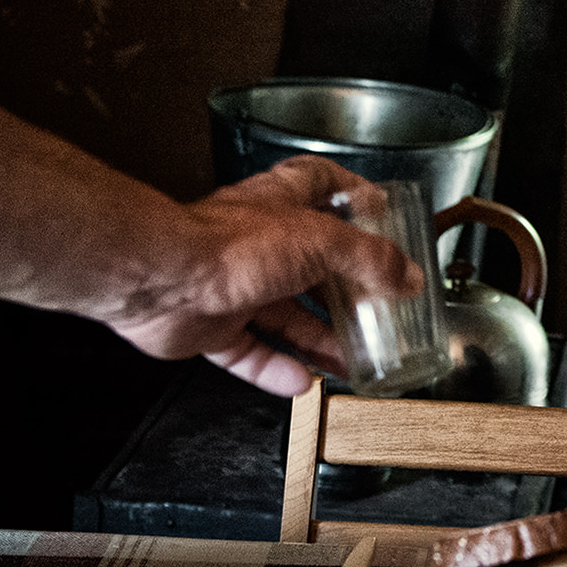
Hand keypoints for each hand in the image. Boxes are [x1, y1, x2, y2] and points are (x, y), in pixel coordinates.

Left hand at [101, 156, 423, 397]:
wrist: (160, 278)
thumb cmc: (227, 244)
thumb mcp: (322, 243)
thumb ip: (370, 261)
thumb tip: (406, 277)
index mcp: (283, 205)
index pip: (322, 185)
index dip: (351, 195)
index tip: (376, 211)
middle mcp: (258, 241)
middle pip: (310, 265)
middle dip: (343, 291)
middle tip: (373, 309)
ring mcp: (232, 284)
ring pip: (283, 315)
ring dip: (316, 338)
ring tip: (348, 359)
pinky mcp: (210, 324)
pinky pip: (250, 352)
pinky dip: (276, 368)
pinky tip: (301, 382)